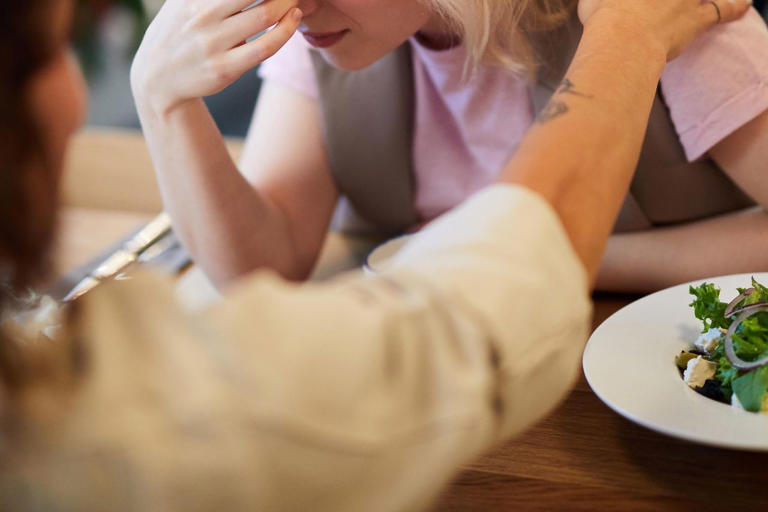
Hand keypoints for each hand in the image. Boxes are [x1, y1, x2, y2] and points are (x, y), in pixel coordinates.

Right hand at [131, 0, 301, 114]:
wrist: (157, 78)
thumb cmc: (177, 33)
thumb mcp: (182, 1)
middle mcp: (202, 16)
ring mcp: (213, 44)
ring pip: (263, 15)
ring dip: (287, 3)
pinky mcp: (225, 68)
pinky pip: (264, 47)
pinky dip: (284, 31)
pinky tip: (293, 18)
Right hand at [577, 0, 751, 59]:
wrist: (621, 38)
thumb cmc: (601, 18)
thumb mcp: (590, 0)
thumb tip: (596, 0)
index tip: (639, 0)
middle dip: (674, 0)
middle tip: (667, 3)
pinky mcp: (694, 18)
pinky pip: (723, 8)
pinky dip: (736, 6)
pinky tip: (746, 3)